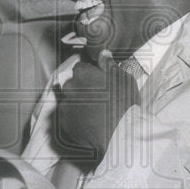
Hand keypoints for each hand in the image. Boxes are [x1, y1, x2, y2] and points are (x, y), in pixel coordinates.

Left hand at [52, 54, 139, 170]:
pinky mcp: (65, 124)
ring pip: (69, 101)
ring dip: (78, 104)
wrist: (120, 134)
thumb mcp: (123, 79)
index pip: (80, 68)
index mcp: (82, 74)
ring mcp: (65, 106)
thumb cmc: (124, 104)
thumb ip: (109, 65)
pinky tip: (90, 123)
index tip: (98, 82)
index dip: (90, 74)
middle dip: (81, 88)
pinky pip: (68, 118)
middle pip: (71, 84)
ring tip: (95, 113)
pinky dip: (76, 119)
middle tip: (98, 98)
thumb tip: (103, 53)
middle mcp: (69, 88)